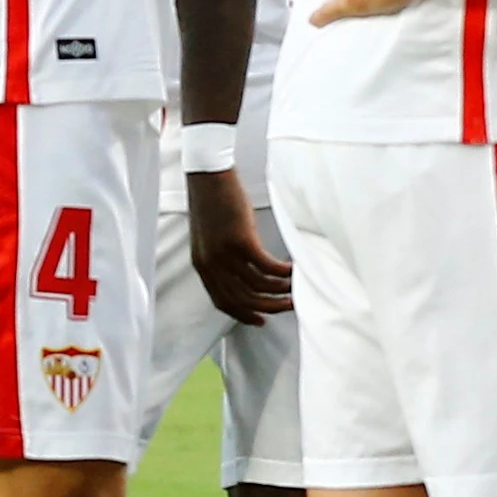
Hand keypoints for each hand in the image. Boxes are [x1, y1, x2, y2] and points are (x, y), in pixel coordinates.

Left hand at [184, 170, 294, 323]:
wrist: (208, 177)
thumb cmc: (212, 202)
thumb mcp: (210, 237)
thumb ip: (221, 258)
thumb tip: (244, 274)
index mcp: (202, 264)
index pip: (222, 301)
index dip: (243, 314)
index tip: (260, 319)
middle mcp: (211, 264)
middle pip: (241, 299)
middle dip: (267, 307)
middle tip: (287, 306)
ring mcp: (224, 254)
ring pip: (257, 286)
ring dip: (279, 291)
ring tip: (295, 288)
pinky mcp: (240, 241)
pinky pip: (266, 267)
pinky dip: (282, 272)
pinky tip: (292, 269)